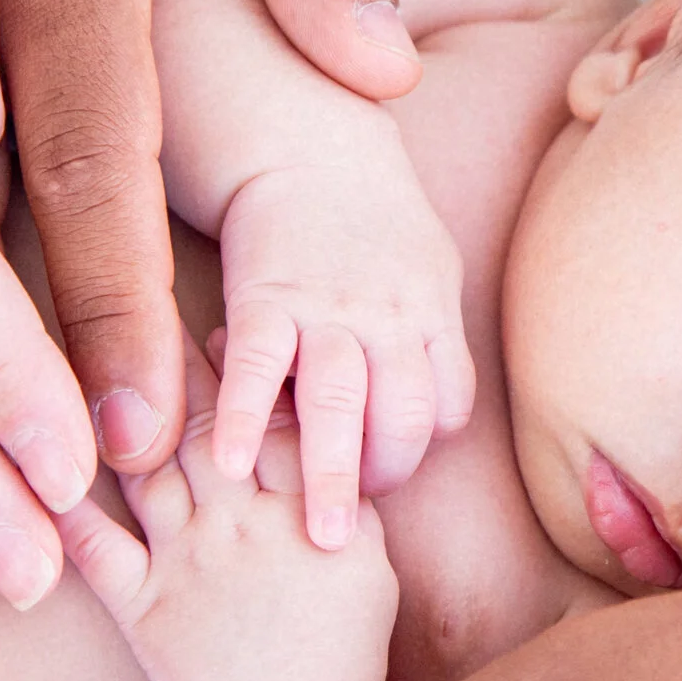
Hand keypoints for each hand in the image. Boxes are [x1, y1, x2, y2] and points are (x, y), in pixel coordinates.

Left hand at [60, 344, 397, 680]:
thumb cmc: (340, 643)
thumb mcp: (369, 558)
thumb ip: (344, 489)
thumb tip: (322, 419)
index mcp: (302, 510)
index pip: (275, 416)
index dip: (252, 367)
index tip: (230, 327)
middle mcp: (238, 527)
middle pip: (202, 425)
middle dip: (176, 365)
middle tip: (149, 308)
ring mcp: (184, 564)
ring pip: (146, 470)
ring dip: (121, 411)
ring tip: (95, 353)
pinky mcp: (138, 605)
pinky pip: (95, 547)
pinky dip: (63, 504)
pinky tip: (32, 455)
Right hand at [214, 156, 468, 547]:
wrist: (305, 143)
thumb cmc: (369, 217)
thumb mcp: (427, 267)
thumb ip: (428, 339)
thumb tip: (432, 416)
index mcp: (432, 314)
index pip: (449, 405)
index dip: (420, 449)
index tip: (383, 470)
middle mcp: (389, 316)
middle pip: (405, 414)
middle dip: (383, 478)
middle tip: (352, 530)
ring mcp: (329, 307)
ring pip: (340, 403)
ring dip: (329, 474)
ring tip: (318, 537)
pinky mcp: (266, 296)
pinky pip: (259, 367)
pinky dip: (248, 420)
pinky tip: (233, 467)